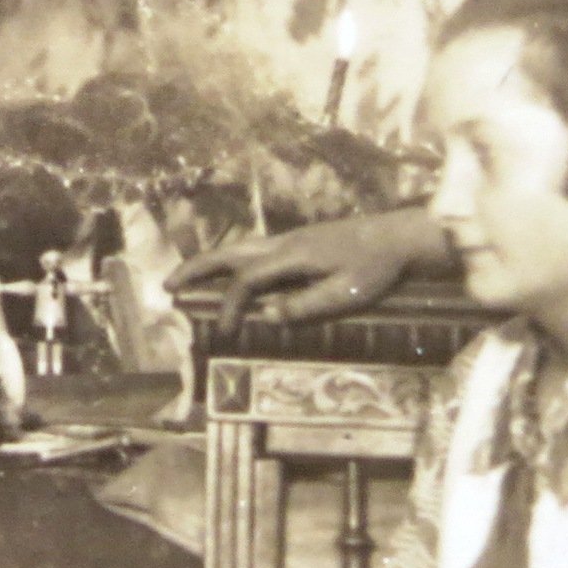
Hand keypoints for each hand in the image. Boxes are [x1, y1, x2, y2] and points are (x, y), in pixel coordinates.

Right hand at [166, 206, 451, 332]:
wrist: (399, 237)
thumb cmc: (376, 268)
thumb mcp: (347, 294)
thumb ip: (306, 306)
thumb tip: (267, 316)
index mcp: (293, 256)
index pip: (248, 280)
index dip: (231, 305)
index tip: (224, 330)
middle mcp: (284, 242)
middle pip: (231, 252)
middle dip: (197, 268)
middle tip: (167, 286)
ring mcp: (290, 239)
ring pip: (240, 247)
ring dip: (210, 262)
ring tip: (186, 278)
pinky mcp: (299, 241)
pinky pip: (254, 249)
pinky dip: (231, 260)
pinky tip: (228, 273)